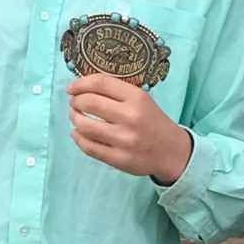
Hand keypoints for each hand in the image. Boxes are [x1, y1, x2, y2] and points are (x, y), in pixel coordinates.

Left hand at [68, 74, 193, 183]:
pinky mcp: (119, 159)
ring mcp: (124, 140)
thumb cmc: (152, 121)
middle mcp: (130, 117)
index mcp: (137, 98)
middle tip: (74, 102)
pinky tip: (77, 133)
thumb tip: (83, 88)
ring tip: (75, 116)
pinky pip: (89, 147)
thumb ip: (117, 92)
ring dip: (75, 118)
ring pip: (86, 126)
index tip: (72, 88)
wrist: (171, 151)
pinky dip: (78, 138)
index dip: (81, 84)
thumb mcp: (143, 99)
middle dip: (76, 101)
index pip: (101, 83)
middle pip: (90, 103)